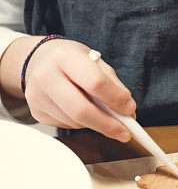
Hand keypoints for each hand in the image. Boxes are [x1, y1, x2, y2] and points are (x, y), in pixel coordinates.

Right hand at [18, 37, 135, 140]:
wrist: (40, 60)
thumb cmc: (72, 60)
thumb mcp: (94, 61)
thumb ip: (112, 84)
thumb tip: (127, 112)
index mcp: (64, 56)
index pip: (95, 82)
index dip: (116, 99)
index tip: (130, 109)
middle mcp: (46, 76)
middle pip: (81, 110)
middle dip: (108, 124)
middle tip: (125, 132)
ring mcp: (37, 96)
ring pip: (75, 122)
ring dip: (97, 124)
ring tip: (106, 117)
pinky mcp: (36, 112)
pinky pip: (66, 125)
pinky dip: (82, 123)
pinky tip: (84, 112)